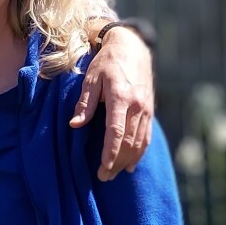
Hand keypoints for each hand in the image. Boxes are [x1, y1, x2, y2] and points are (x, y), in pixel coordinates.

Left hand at [71, 27, 154, 178]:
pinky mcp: (150, 111)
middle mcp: (137, 106)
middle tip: (104, 177)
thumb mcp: (91, 78)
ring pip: (140, 143)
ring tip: (114, 174)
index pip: (116, 133)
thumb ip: (85, 103)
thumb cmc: (107, 63)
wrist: (132, 47)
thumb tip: (75, 124)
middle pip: (129, 142)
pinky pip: (146, 137)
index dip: (110, 153)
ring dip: (128, 161)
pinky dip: (140, 153)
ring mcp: (146, 109)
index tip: (103, 168)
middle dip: (117, 163)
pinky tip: (131, 165)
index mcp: (120, 98)